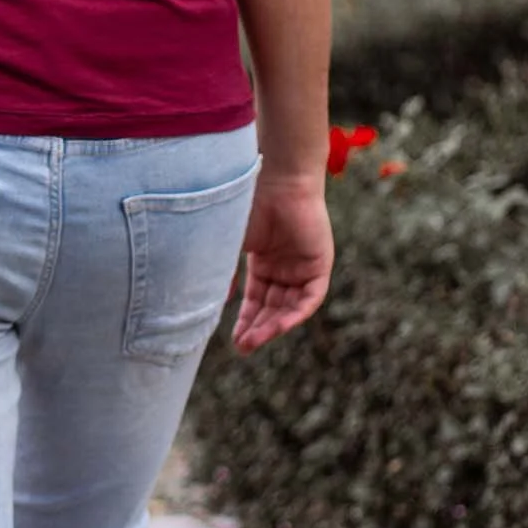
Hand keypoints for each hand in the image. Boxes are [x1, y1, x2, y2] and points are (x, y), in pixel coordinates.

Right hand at [230, 170, 333, 351]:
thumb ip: (222, 274)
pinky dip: (296, 313)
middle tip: (243, 347)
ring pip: (290, 306)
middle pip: (273, 307)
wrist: (276, 180)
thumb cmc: (247, 204)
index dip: (245, 320)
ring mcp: (302, 265)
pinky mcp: (319, 263)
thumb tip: (208, 304)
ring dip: (274, 325)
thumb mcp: (229, 244)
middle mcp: (284, 265)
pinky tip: (280, 326)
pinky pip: (311, 297)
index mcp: (263, 260)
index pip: (256, 300)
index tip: (233, 340)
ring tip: (255, 340)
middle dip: (258, 328)